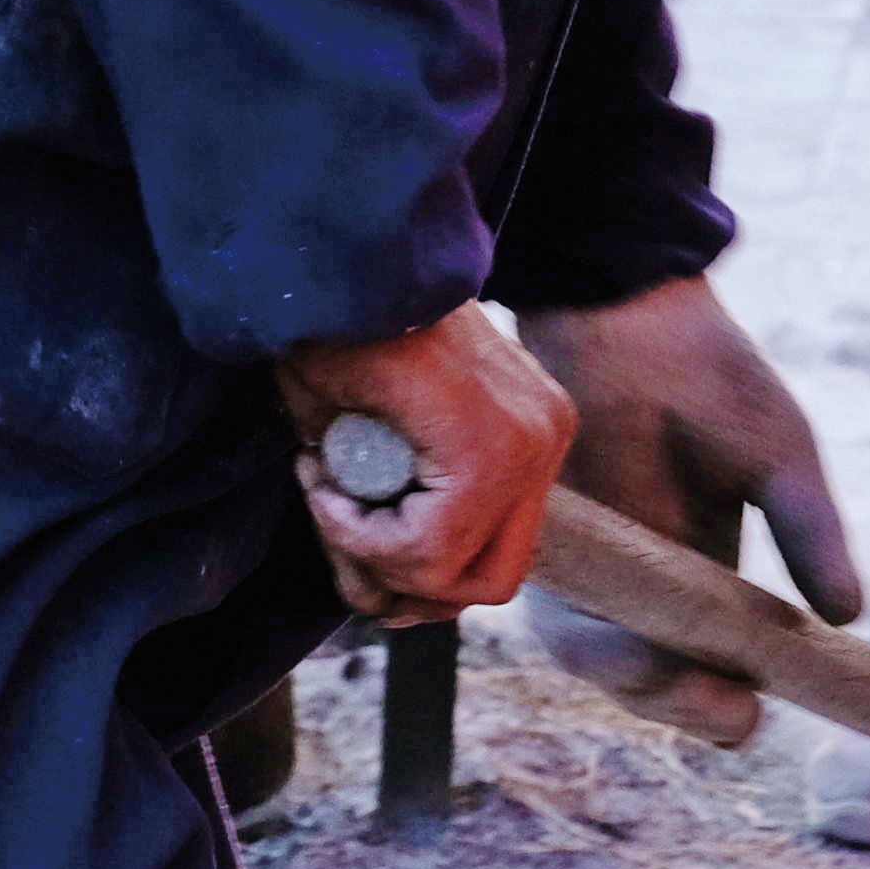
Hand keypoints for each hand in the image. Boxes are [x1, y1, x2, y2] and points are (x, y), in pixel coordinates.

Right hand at [278, 303, 570, 623]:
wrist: (331, 264)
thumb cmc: (340, 332)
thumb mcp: (379, 437)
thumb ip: (396, 511)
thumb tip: (385, 604)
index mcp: (533, 430)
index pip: (493, 555)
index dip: (411, 573)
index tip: (341, 517)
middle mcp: (546, 438)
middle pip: (489, 583)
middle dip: (404, 591)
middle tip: (339, 544)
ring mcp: (528, 445)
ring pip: (455, 578)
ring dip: (374, 561)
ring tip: (327, 499)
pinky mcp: (490, 450)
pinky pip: (423, 549)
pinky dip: (358, 537)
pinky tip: (323, 485)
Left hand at [507, 276, 859, 745]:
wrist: (629, 311)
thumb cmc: (710, 375)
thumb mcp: (783, 461)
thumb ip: (811, 536)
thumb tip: (851, 615)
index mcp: (702, 575)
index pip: (713, 665)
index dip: (732, 701)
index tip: (768, 713)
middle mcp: (642, 584)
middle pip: (659, 681)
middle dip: (696, 711)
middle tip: (742, 719)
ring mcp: (594, 567)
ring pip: (610, 665)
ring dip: (654, 692)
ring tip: (709, 698)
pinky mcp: (552, 545)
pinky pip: (567, 619)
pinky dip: (604, 647)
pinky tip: (645, 649)